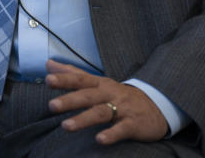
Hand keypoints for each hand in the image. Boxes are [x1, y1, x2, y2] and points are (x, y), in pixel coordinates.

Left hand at [46, 60, 167, 144]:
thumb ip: (73, 73)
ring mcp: (122, 109)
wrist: (156, 106)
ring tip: (66, 126)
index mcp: (100, 84)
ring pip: (101, 113)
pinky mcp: (133, 124)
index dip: (64, 79)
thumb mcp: (98, 82)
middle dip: (69, 100)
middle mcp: (109, 94)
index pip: (80, 79)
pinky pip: (121, 129)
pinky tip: (100, 140)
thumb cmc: (119, 95)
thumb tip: (49, 64)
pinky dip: (111, 134)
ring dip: (83, 119)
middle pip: (88, 96)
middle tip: (51, 106)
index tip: (47, 79)